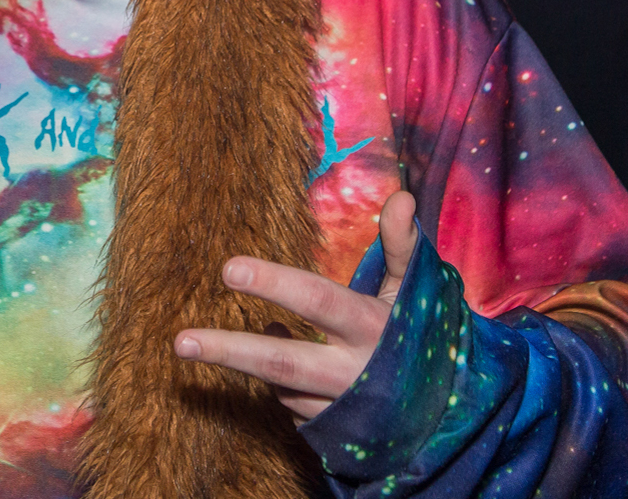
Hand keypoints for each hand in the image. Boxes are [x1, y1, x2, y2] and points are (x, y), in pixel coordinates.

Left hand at [174, 190, 417, 419]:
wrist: (446, 412)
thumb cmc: (419, 334)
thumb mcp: (412, 291)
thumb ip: (401, 245)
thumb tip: (402, 197)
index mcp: (372, 327)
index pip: (316, 299)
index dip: (274, 283)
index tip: (228, 268)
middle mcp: (354, 371)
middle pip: (282, 361)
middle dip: (229, 351)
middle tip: (180, 341)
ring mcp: (341, 406)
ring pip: (280, 385)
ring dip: (249, 361)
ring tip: (217, 340)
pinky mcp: (331, 431)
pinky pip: (290, 403)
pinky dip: (279, 383)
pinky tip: (279, 366)